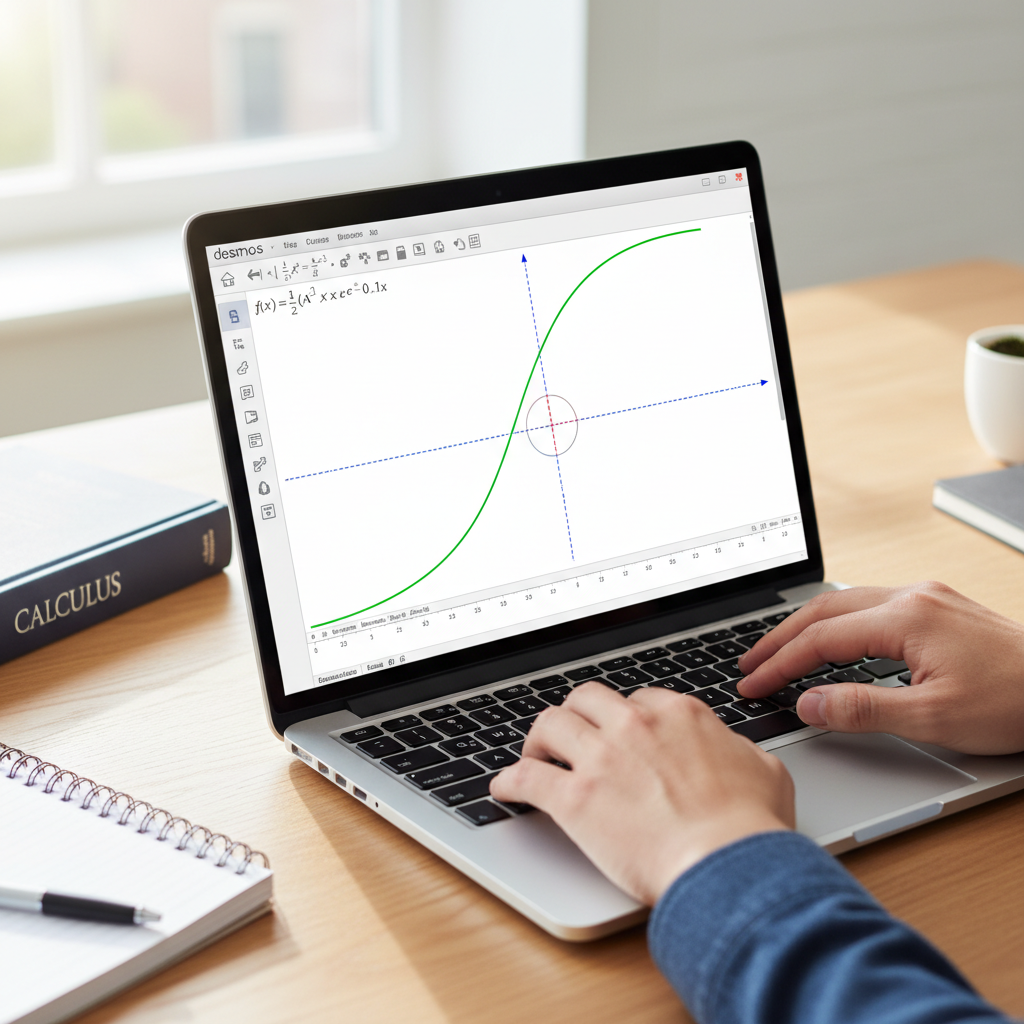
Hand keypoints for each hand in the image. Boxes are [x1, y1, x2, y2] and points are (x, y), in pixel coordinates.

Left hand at [489, 683, 793, 905]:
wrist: (727, 866)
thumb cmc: (750, 828)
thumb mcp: (765, 772)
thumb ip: (738, 751)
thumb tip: (732, 751)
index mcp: (677, 715)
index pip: (636, 699)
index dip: (623, 717)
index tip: (616, 733)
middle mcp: (634, 725)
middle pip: (586, 699)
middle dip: (577, 715)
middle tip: (571, 737)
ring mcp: (601, 758)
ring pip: (550, 723)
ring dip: (539, 739)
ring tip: (535, 756)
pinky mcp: (574, 798)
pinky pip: (525, 778)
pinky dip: (509, 782)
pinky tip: (505, 789)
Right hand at [737, 582, 1023, 754]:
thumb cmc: (1017, 702)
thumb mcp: (934, 718)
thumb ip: (863, 709)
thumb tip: (809, 703)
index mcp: (906, 618)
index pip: (820, 639)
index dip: (779, 664)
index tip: (752, 684)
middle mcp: (912, 596)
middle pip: (824, 610)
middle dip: (780, 638)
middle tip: (749, 664)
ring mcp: (926, 597)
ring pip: (845, 602)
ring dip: (805, 627)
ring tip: (777, 651)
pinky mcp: (937, 606)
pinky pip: (869, 605)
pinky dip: (836, 622)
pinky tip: (830, 639)